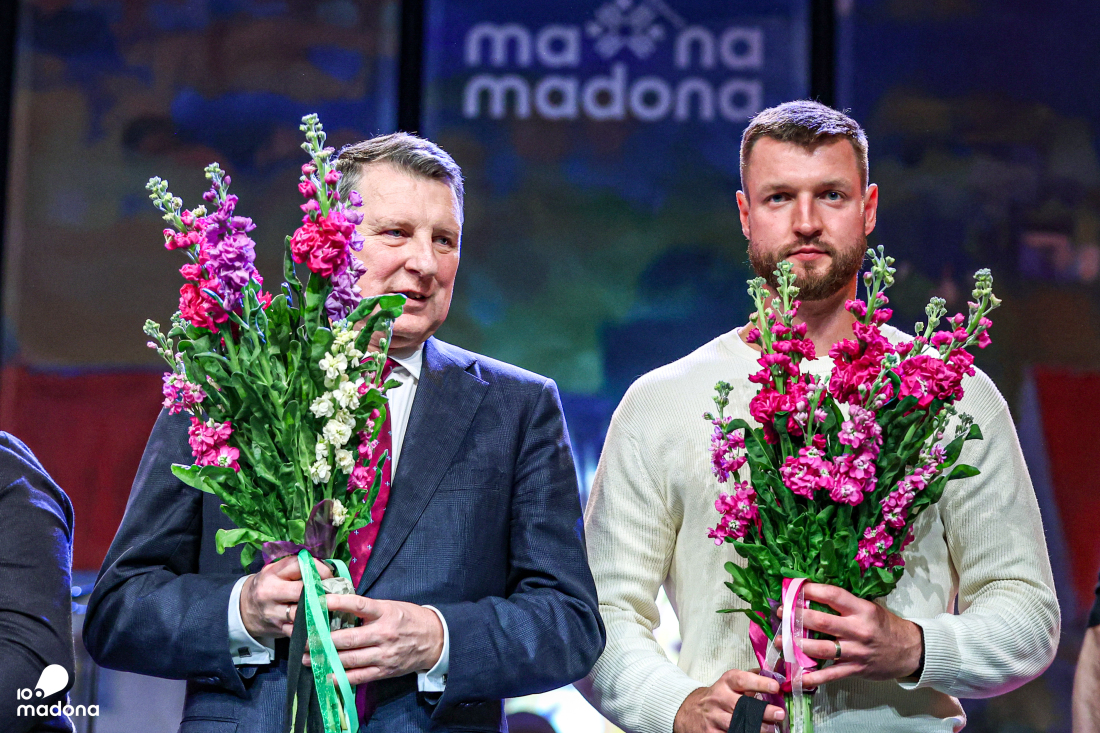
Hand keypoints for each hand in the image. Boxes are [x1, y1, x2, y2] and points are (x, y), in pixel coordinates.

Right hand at [239, 555, 332, 638]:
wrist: (244, 608)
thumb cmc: (269, 585)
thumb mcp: (276, 571)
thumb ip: (296, 568)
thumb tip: (327, 569)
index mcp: (272, 573)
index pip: (298, 565)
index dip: (319, 569)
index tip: (330, 575)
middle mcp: (270, 592)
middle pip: (300, 591)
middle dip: (320, 592)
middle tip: (335, 593)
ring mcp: (273, 612)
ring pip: (300, 613)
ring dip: (319, 611)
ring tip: (333, 607)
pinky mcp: (278, 628)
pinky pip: (299, 629)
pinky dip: (312, 627)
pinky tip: (323, 622)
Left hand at [308, 595, 443, 684]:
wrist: (435, 639)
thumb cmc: (410, 619)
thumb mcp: (391, 606)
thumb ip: (368, 610)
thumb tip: (339, 608)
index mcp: (385, 612)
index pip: (358, 605)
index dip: (336, 603)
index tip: (316, 602)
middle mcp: (384, 633)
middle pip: (348, 638)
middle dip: (322, 640)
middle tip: (303, 639)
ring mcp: (384, 654)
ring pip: (349, 659)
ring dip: (325, 659)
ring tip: (307, 658)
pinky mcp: (384, 670)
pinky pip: (358, 676)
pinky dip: (340, 677)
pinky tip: (326, 675)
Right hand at [673, 670, 785, 732]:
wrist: (689, 711)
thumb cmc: (717, 696)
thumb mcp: (729, 683)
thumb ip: (750, 678)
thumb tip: (774, 673)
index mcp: (725, 683)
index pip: (742, 680)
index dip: (759, 683)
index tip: (775, 686)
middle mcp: (719, 699)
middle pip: (742, 706)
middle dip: (763, 711)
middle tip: (780, 714)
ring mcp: (714, 717)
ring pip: (737, 724)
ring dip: (757, 728)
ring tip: (772, 729)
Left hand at [774, 583, 921, 685]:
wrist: (911, 651)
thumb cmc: (885, 626)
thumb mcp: (869, 608)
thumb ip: (844, 604)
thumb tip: (812, 595)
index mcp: (862, 610)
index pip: (833, 595)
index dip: (811, 591)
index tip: (794, 588)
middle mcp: (858, 630)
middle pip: (821, 621)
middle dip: (796, 617)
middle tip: (781, 613)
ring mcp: (856, 652)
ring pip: (822, 648)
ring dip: (798, 645)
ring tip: (781, 641)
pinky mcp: (855, 669)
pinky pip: (831, 674)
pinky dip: (813, 677)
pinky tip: (798, 676)